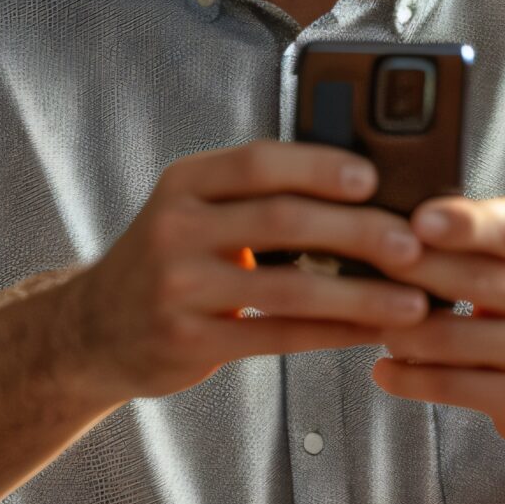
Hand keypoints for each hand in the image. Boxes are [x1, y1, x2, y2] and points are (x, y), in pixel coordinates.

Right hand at [77, 140, 428, 401]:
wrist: (92, 331)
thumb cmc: (170, 264)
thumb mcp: (194, 213)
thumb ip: (255, 198)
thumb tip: (364, 188)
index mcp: (185, 183)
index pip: (259, 162)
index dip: (319, 166)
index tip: (374, 177)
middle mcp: (176, 228)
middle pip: (282, 221)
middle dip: (357, 232)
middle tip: (412, 244)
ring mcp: (179, 287)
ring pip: (287, 288)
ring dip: (359, 296)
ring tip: (412, 301)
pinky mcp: (188, 340)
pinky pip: (275, 336)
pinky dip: (331, 334)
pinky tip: (370, 332)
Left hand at [370, 196, 504, 463]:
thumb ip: (493, 241)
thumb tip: (407, 224)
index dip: (466, 223)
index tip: (418, 220)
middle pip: (474, 282)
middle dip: (411, 271)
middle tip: (368, 265)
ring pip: (450, 337)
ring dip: (399, 329)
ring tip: (374, 321)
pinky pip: (449, 385)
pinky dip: (406, 377)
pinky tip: (384, 369)